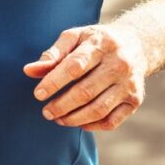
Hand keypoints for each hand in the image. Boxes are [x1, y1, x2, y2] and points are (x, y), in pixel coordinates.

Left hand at [23, 24, 148, 131]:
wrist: (136, 44)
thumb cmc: (95, 42)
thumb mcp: (74, 38)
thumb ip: (52, 54)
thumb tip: (28, 71)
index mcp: (100, 45)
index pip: (74, 67)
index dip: (54, 82)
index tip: (38, 94)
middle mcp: (118, 65)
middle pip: (85, 91)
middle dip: (61, 105)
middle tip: (46, 112)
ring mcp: (129, 84)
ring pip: (99, 109)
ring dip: (74, 118)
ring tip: (57, 119)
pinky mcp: (136, 100)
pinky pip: (113, 120)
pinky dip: (93, 126)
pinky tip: (78, 122)